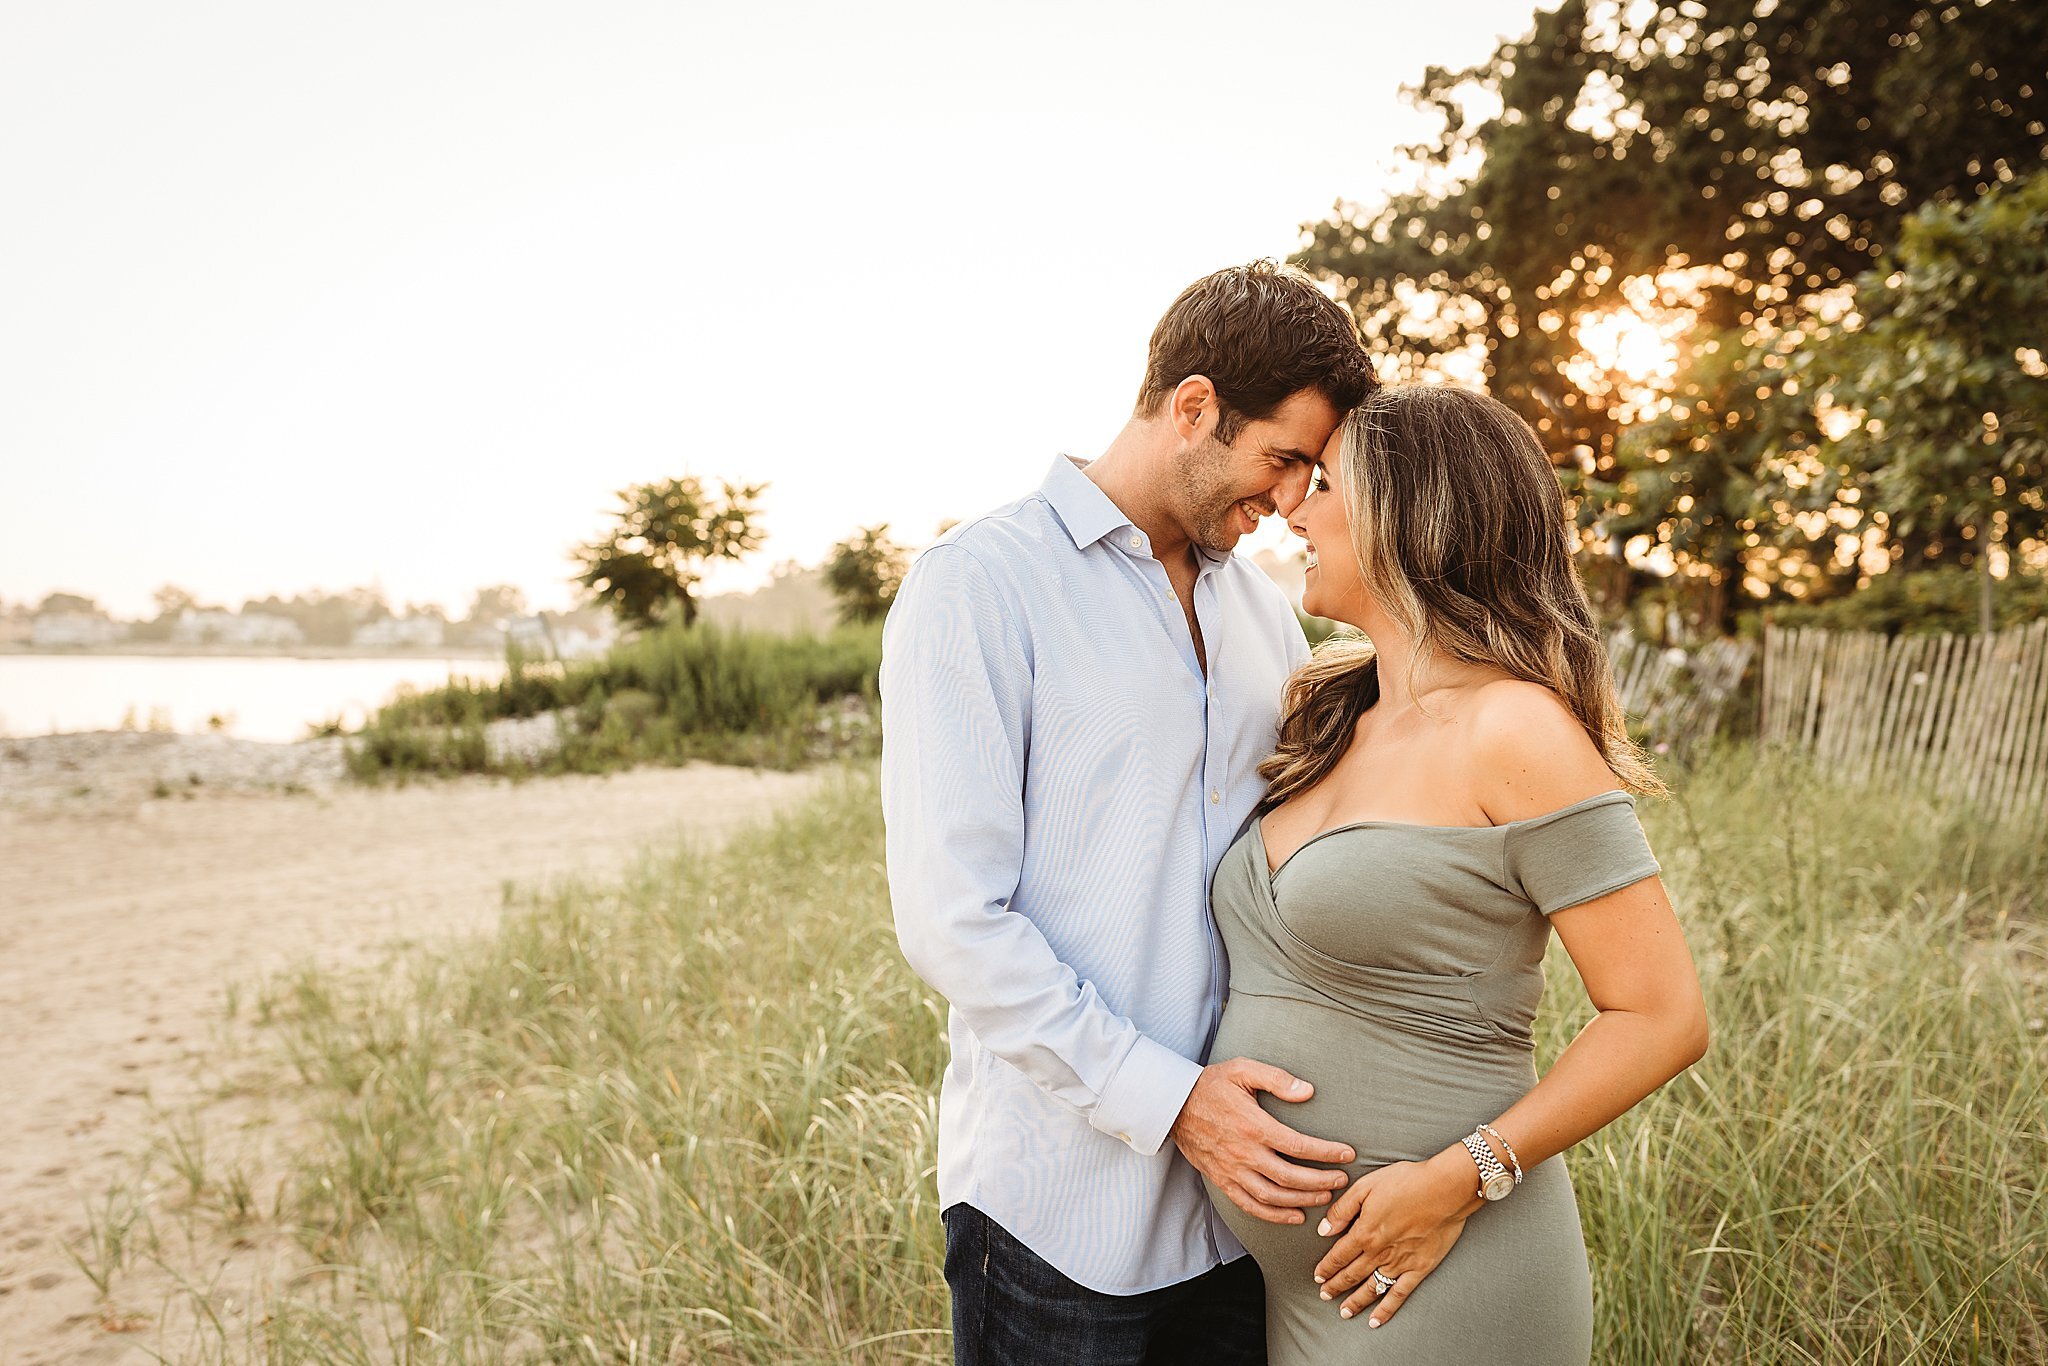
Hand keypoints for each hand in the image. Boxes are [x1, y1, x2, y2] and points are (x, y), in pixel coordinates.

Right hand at [1170, 1058, 1354, 1224]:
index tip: (1347, 1154)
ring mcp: (1232, 1170)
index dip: (1327, 1153)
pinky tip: (1294, 1215)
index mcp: (1254, 1126)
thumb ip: (1277, 1079)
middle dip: (1321, 1182)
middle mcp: (1244, 1153)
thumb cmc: (1211, 1084)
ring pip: (1274, 1196)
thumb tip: (1308, 1091)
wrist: (1173, 1105)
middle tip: (1341, 1180)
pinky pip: (1250, 1205)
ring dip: (1303, 1200)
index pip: (1299, 1146)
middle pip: (1291, 1177)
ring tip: (1325, 1197)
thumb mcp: (1243, 1070)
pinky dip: (1275, 1216)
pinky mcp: (1222, 1180)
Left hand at [1312, 1151, 1476, 1325]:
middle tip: (1324, 1295)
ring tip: (1343, 1311)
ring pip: (1371, 1288)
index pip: (1338, 1255)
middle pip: (1351, 1274)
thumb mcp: (1366, 1186)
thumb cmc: (1407, 1182)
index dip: (1326, 1267)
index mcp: (1364, 1232)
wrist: (1445, 1190)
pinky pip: (1399, 1295)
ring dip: (1355, 1301)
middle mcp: (1379, 1252)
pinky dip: (1385, 1310)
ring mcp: (1400, 1263)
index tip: (1317, 1276)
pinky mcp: (1420, 1269)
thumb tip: (1324, 1229)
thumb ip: (1343, 1209)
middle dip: (1335, 1286)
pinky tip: (1375, 1321)